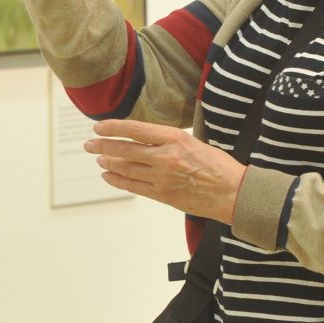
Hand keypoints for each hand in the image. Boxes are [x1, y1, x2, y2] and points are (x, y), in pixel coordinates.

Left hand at [85, 120, 247, 222]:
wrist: (234, 193)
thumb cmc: (218, 165)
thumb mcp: (193, 141)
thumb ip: (167, 140)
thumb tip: (142, 136)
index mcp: (174, 138)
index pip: (134, 129)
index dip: (112, 128)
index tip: (98, 126)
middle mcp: (165, 156)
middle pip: (125, 149)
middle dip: (103, 146)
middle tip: (89, 144)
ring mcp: (163, 178)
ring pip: (126, 168)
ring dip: (109, 163)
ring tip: (99, 159)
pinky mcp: (163, 195)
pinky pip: (134, 186)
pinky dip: (118, 180)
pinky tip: (108, 176)